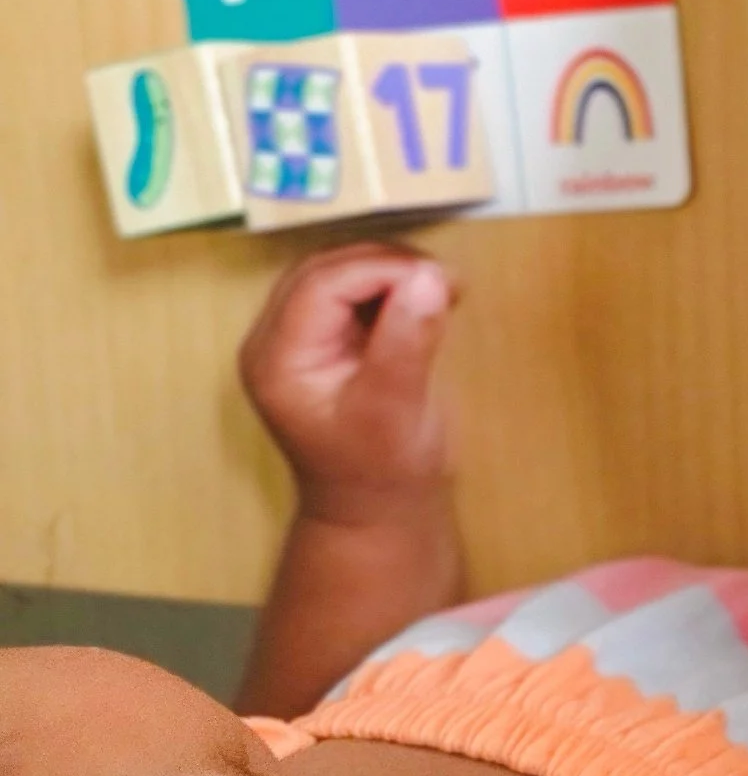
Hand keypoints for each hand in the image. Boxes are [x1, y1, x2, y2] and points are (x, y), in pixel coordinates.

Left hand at [240, 244, 458, 527]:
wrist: (374, 511)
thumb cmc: (382, 470)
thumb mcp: (397, 408)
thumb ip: (407, 341)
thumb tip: (429, 277)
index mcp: (279, 360)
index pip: (322, 284)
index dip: (382, 269)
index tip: (439, 278)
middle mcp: (275, 342)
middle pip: (324, 269)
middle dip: (387, 264)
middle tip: (444, 279)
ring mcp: (296, 340)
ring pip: (336, 273)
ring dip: (390, 271)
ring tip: (441, 288)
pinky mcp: (322, 341)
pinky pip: (349, 292)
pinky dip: (388, 286)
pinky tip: (424, 300)